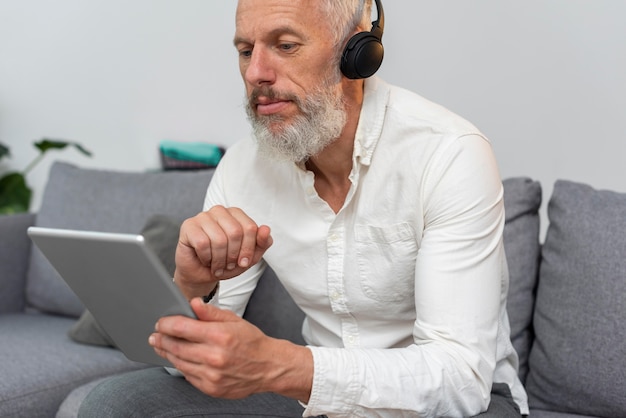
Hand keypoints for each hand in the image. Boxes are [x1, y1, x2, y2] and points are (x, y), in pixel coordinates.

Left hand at [149, 298, 312, 400]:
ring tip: (162, 346)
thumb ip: (210, 312)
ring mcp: (212, 375)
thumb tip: (193, 303)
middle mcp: (214, 356)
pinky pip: (188, 376)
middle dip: (162, 339)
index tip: (161, 322)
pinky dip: (181, 366)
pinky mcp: (211, 388)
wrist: (269, 366)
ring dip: (167, 353)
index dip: (166, 324)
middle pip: (176, 347)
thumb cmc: (252, 342)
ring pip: (179, 363)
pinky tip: (180, 359)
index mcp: (219, 335)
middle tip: (155, 335)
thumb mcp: (234, 320)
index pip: (182, 328)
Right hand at [174, 205, 271, 298]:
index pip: (250, 228)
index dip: (248, 249)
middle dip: (233, 255)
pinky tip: (205, 260)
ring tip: (217, 265)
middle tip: (228, 265)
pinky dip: (206, 258)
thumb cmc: (225, 262)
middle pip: (235, 232)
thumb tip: (266, 229)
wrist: (201, 274)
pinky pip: (203, 243)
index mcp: (236, 214)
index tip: (243, 262)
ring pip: (219, 239)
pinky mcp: (188, 226)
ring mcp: (203, 216)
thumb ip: (262, 243)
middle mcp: (220, 211)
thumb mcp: (249, 256)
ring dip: (219, 260)